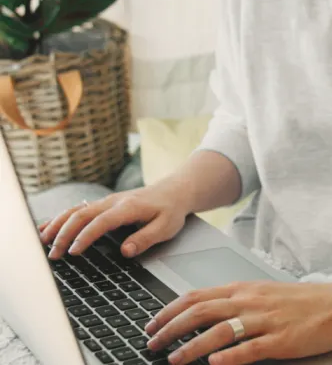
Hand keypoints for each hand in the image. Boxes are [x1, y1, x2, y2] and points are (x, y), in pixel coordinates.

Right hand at [40, 177, 190, 259]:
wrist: (174, 191)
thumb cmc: (170, 210)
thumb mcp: (166, 227)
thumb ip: (145, 238)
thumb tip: (125, 251)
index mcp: (128, 207)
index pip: (101, 222)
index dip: (86, 237)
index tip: (73, 252)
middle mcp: (113, 202)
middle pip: (82, 215)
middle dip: (64, 234)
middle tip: (53, 255)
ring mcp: (107, 201)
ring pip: (76, 210)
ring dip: (58, 224)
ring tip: (42, 241)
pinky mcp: (105, 203)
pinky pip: (79, 209)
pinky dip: (62, 218)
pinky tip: (48, 226)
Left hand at [144, 281, 331, 364]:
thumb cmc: (296, 300)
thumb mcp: (259, 292)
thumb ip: (232, 300)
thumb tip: (202, 311)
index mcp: (241, 289)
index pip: (196, 296)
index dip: (170, 310)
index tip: (153, 323)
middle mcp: (248, 302)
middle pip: (200, 312)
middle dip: (171, 328)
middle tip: (152, 342)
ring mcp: (263, 320)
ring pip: (220, 330)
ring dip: (192, 345)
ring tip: (173, 359)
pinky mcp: (280, 339)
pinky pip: (250, 348)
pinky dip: (229, 356)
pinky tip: (213, 363)